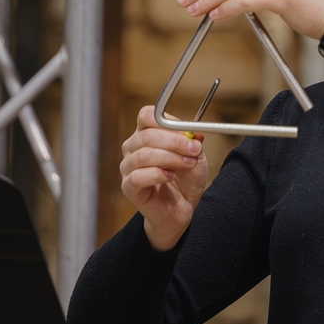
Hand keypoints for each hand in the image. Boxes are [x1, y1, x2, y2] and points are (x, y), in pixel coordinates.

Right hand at [120, 104, 209, 249]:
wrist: (182, 207)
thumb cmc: (185, 179)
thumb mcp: (195, 156)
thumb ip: (192, 142)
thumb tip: (193, 133)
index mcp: (146, 134)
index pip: (146, 116)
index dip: (167, 121)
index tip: (187, 133)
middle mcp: (132, 148)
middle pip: (146, 135)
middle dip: (174, 142)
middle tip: (193, 150)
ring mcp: (128, 167)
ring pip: (142, 155)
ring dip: (169, 158)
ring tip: (186, 164)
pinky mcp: (128, 187)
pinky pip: (138, 176)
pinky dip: (157, 174)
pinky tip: (170, 177)